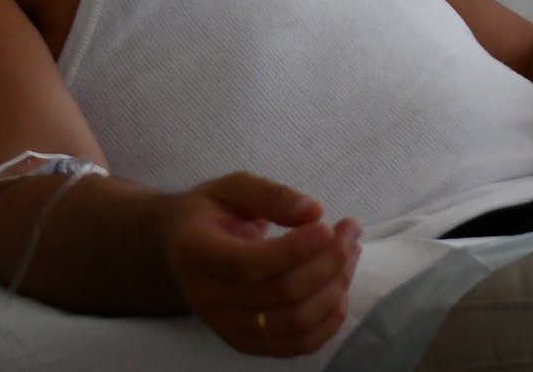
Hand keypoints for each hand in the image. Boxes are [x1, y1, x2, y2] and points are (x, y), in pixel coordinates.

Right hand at [164, 172, 359, 356]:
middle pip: (280, 294)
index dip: (296, 250)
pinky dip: (328, 322)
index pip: (250, 264)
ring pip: (294, 322)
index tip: (328, 227)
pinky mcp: (247, 342)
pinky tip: (341, 288)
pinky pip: (296, 345)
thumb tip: (313, 211)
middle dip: (328, 261)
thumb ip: (271, 194)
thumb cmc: (213, 213)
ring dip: (335, 288)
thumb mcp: (233, 187)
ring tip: (351, 252)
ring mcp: (226, 326)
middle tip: (351, 229)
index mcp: (198, 252)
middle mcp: (207, 297)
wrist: (181, 250)